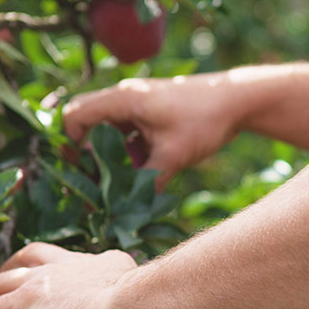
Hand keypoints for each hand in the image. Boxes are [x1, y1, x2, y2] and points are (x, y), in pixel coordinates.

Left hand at [0, 243, 167, 308]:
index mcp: (107, 267)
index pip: (78, 265)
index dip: (64, 278)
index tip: (59, 300)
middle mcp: (75, 264)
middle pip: (35, 256)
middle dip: (18, 269)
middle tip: (10, 294)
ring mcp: (48, 278)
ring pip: (6, 278)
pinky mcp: (28, 299)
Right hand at [63, 75, 240, 187]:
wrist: (238, 101)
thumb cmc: (204, 120)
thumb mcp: (174, 156)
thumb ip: (148, 182)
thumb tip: (127, 209)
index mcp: (122, 99)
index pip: (75, 117)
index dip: (70, 145)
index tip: (78, 172)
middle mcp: (124, 99)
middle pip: (87, 124)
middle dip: (86, 154)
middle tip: (92, 182)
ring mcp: (138, 106)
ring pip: (109, 133)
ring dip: (110, 157)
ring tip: (115, 184)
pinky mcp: (151, 116)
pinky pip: (128, 135)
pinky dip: (128, 154)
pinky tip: (140, 174)